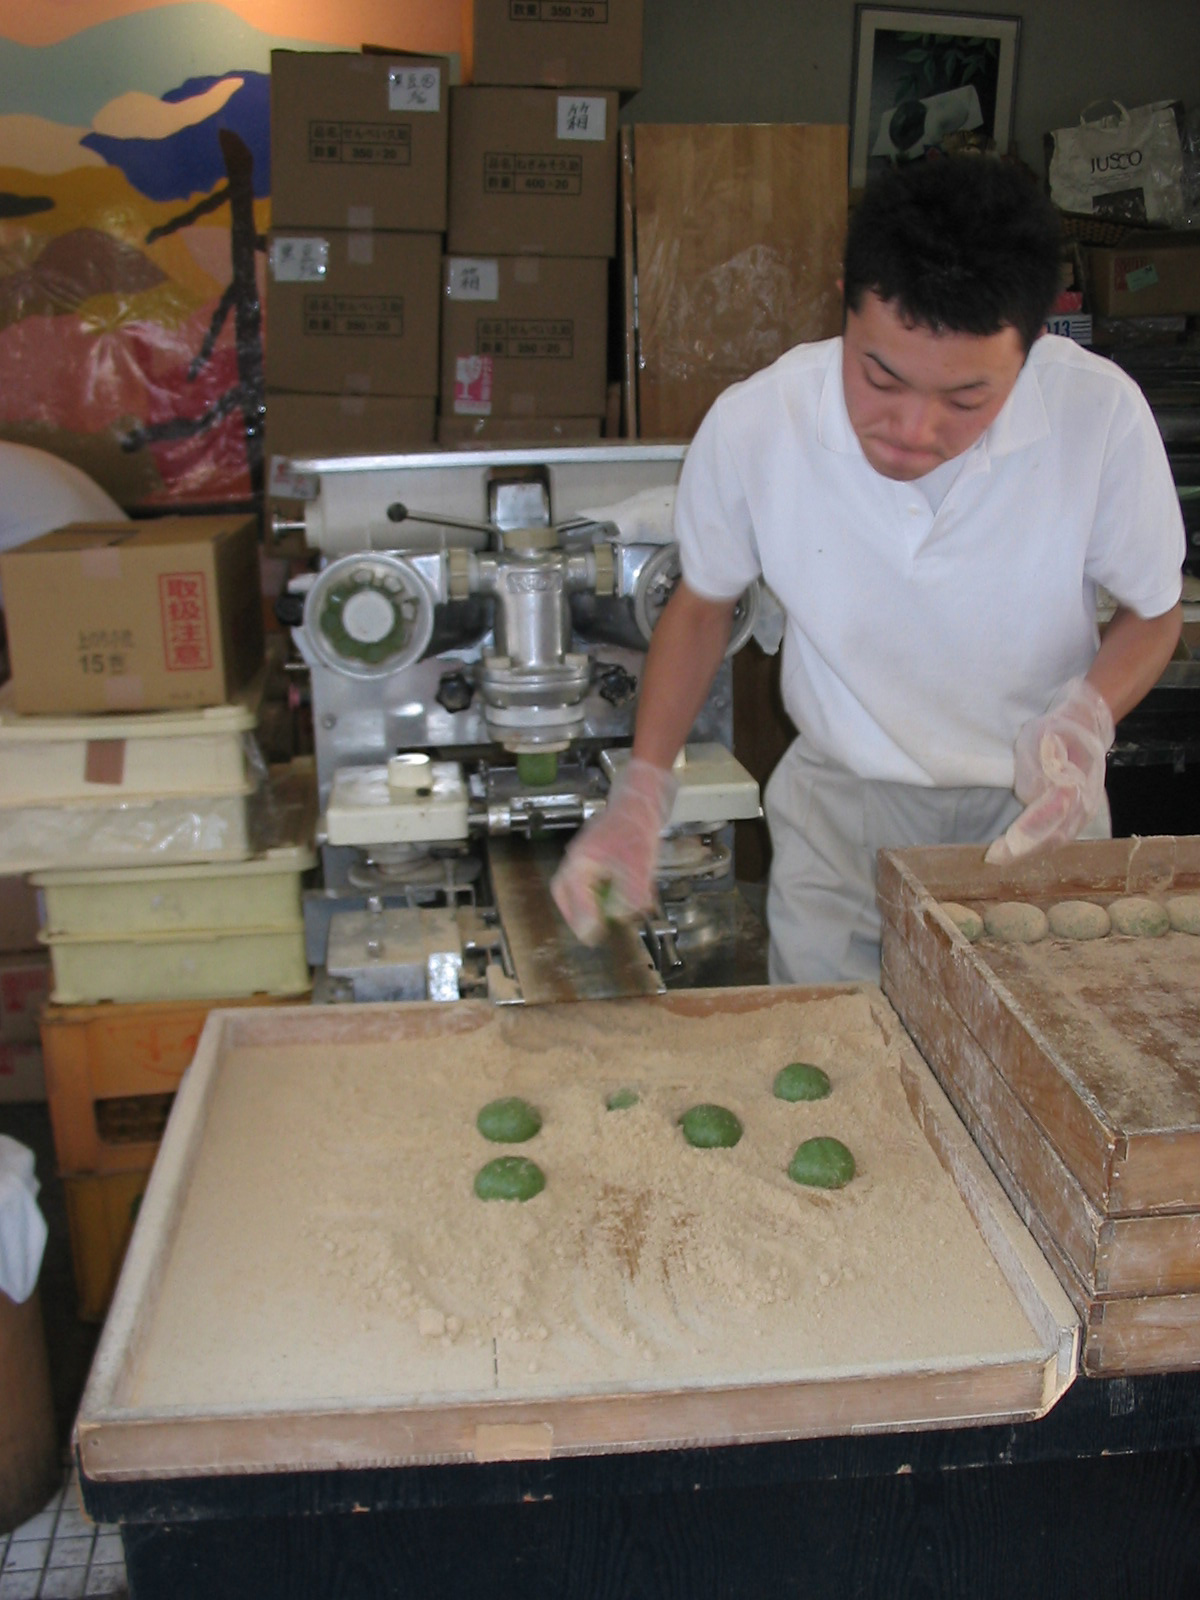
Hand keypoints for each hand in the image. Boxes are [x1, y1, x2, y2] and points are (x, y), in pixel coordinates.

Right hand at [550, 758, 677, 943]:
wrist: (643, 795)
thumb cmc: (637, 824)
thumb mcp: (639, 863)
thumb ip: (631, 891)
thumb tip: (623, 915)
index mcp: (581, 860)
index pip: (573, 896)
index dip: (582, 918)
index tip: (591, 937)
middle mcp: (578, 858)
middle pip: (564, 891)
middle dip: (574, 913)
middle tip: (588, 932)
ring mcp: (587, 853)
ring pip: (576, 884)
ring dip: (586, 903)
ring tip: (600, 920)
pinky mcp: (599, 851)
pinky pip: (591, 877)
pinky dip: (599, 891)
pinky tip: (618, 898)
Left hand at [985, 678, 1114, 864]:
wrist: (1087, 722)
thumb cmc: (1059, 730)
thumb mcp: (1043, 739)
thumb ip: (1039, 767)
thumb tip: (1032, 795)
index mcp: (1073, 785)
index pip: (1046, 820)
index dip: (1023, 836)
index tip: (998, 850)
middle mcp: (1083, 804)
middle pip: (1052, 837)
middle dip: (1022, 851)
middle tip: (993, 858)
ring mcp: (1085, 810)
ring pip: (1057, 840)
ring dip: (1031, 851)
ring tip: (1003, 857)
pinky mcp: (1081, 812)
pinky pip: (1061, 835)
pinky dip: (1041, 845)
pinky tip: (1022, 849)